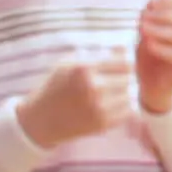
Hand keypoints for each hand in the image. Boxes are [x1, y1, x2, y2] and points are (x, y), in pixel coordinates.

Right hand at [16, 51, 133, 148]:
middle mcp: (94, 87)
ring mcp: (99, 107)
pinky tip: (111, 105)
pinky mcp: (103, 124)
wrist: (41, 121)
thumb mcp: (68, 64)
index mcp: (85, 68)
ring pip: (130, 94)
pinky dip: (123, 107)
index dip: (126, 63)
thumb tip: (125, 47)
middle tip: (116, 81)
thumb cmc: (55, 87)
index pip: (125, 62)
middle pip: (129, 78)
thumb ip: (96, 54)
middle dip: (125, 78)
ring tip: (113, 93)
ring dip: (125, 93)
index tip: (122, 66)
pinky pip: (127, 111)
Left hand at [135, 0, 171, 113]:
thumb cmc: (149, 56)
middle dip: (162, 16)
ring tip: (142, 30)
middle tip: (143, 18)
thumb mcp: (145, 34)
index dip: (164, 3)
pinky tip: (149, 45)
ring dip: (161, 30)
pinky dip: (164, 49)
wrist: (152, 84)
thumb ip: (148, 19)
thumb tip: (151, 1)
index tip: (148, 5)